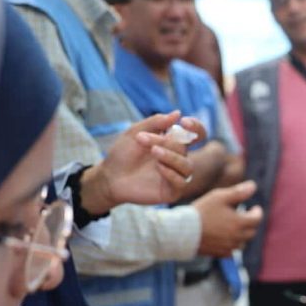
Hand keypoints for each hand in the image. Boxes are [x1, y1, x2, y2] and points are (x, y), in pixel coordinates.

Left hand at [81, 112, 206, 212]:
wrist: (109, 176)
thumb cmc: (122, 154)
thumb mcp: (135, 132)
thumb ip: (156, 122)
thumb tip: (178, 113)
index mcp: (173, 143)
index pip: (197, 135)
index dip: (197, 128)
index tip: (184, 122)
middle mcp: (177, 159)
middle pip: (184, 148)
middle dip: (165, 141)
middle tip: (142, 138)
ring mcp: (175, 175)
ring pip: (187, 166)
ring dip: (171, 157)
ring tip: (153, 152)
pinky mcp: (171, 191)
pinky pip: (181, 182)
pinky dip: (172, 173)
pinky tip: (159, 168)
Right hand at [192, 180, 262, 255]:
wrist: (183, 231)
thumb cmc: (202, 211)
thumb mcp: (220, 197)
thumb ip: (238, 192)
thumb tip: (254, 186)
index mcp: (240, 223)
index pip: (257, 219)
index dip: (257, 212)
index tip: (254, 207)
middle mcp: (237, 237)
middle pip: (251, 231)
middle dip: (250, 223)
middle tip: (244, 216)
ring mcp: (229, 247)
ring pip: (242, 243)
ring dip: (242, 235)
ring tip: (235, 227)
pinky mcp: (219, 254)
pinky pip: (232, 251)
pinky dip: (232, 245)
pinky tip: (226, 238)